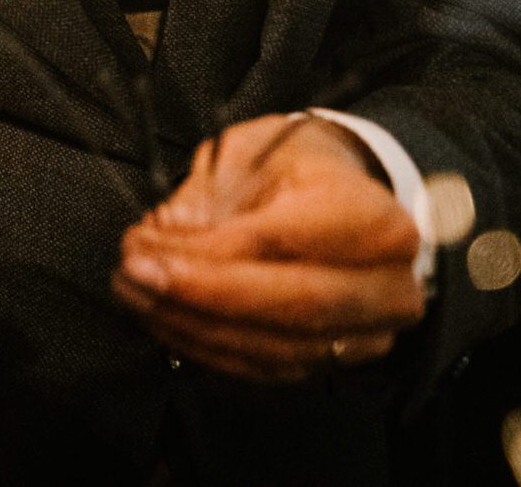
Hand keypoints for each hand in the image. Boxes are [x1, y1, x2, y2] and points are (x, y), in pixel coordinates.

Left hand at [113, 114, 424, 383]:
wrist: (348, 196)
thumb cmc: (297, 168)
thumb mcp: (252, 151)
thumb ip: (210, 195)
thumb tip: (166, 239)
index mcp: (373, 217)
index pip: (281, 242)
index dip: (205, 252)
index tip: (141, 247)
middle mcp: (388, 283)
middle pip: (290, 305)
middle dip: (198, 296)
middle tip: (133, 277)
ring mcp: (370, 331)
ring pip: (279, 348)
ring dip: (195, 328)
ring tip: (138, 297)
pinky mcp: (342, 359)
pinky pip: (272, 369)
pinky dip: (213, 349)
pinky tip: (168, 322)